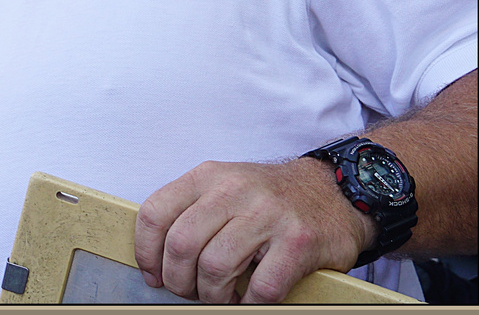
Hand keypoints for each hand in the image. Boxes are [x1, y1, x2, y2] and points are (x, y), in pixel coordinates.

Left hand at [134, 157, 377, 303]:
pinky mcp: (299, 241)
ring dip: (212, 295)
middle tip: (188, 291)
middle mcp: (233, 190)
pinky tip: (249, 299)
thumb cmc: (268, 197)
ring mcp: (267, 214)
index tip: (153, 273)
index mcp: (207, 176)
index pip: (155, 213)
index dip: (146, 251)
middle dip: (178, 280)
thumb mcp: (222, 187)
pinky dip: (249, 302)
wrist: (332, 190)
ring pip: (215, 266)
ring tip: (219, 298)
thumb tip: (156, 258)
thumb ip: (190, 212)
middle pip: (182, 244)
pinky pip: (261, 286)